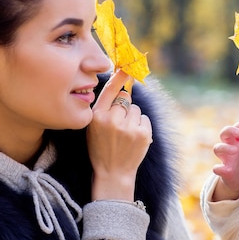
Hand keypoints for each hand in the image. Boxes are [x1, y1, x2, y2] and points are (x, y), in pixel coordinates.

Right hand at [87, 70, 151, 200]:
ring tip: (125, 134)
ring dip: (133, 118)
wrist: (113, 173)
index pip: (110, 90)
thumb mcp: (93, 127)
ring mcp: (129, 128)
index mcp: (96, 117)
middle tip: (119, 124)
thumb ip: (104, 108)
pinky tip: (133, 139)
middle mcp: (112, 120)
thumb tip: (121, 87)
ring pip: (136, 109)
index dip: (120, 77)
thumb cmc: (101, 148)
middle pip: (125, 98)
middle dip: (124, 107)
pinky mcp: (143, 134)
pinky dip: (141, 126)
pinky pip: (144, 119)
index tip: (127, 66)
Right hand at [211, 123, 238, 200]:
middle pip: (224, 133)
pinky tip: (223, 169)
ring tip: (234, 150)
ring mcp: (225, 158)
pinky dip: (218, 168)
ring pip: (217, 148)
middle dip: (229, 130)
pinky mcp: (223, 170)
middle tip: (238, 132)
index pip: (237, 128)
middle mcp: (231, 147)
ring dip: (224, 147)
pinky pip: (216, 168)